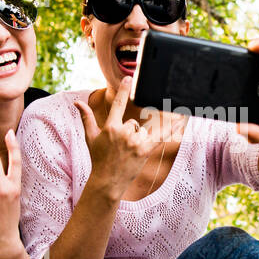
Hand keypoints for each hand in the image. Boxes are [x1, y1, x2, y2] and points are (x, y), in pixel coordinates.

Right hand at [73, 77, 162, 198]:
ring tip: (129, 153)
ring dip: (138, 140)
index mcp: (110, 127)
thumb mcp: (90, 138)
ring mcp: (134, 142)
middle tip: (121, 148)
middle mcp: (123, 133)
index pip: (118, 104)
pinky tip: (180, 121)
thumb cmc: (98, 159)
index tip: (129, 78)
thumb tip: (77, 103)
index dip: (124, 91)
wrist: (107, 181)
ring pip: (143, 132)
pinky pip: (160, 137)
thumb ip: (86, 118)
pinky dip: (170, 129)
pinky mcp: (145, 150)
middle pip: (133, 123)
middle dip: (129, 133)